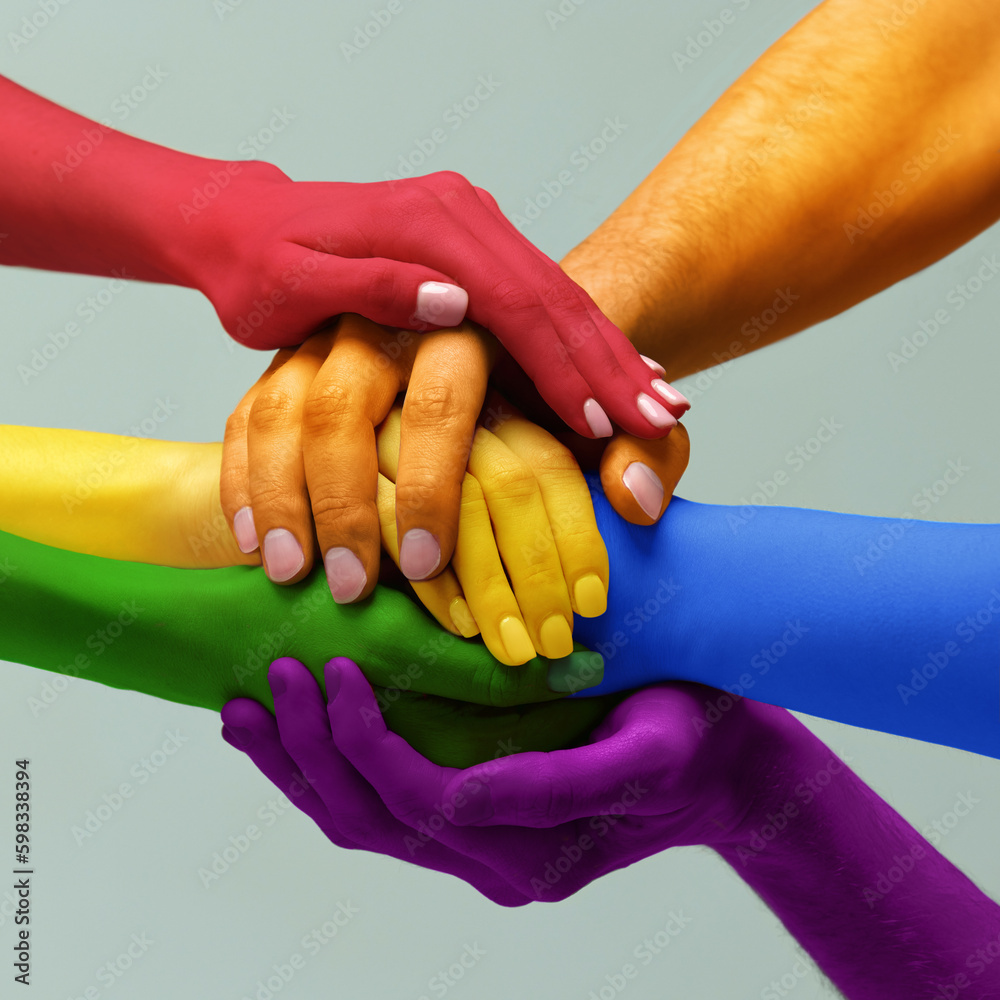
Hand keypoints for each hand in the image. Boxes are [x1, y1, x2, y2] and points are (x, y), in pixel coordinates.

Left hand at [188, 166, 688, 439]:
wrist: (244, 225)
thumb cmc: (258, 267)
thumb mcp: (294, 284)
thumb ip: (375, 287)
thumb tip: (455, 303)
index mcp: (426, 226)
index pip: (515, 304)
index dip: (562, 367)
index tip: (604, 422)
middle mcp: (462, 217)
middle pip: (554, 298)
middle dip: (609, 366)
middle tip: (663, 421)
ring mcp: (473, 226)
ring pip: (559, 297)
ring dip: (610, 355)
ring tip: (660, 405)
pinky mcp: (474, 243)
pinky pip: (540, 297)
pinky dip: (581, 340)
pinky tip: (619, 371)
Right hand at [221, 317, 687, 640]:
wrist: (484, 322)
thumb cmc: (548, 387)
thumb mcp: (607, 414)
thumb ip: (641, 450)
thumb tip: (639, 505)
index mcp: (469, 329)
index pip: (446, 404)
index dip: (436, 486)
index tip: (431, 566)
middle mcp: (389, 329)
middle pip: (348, 411)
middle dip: (350, 504)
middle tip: (355, 587)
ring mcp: (329, 346)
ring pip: (286, 416)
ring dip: (286, 500)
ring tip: (295, 579)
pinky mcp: (286, 369)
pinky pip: (246, 422)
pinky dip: (245, 482)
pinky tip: (253, 545)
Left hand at [222, 656, 799, 901]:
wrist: (722, 766)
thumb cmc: (690, 739)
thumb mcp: (645, 754)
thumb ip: (556, 788)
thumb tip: (460, 792)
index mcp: (532, 850)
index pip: (416, 804)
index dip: (363, 743)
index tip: (332, 671)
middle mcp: (494, 862)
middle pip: (368, 818)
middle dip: (308, 753)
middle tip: (266, 682)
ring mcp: (478, 847)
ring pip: (361, 819)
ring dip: (300, 766)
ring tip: (248, 712)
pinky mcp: (473, 821)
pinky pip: (382, 806)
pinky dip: (330, 768)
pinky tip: (298, 727)